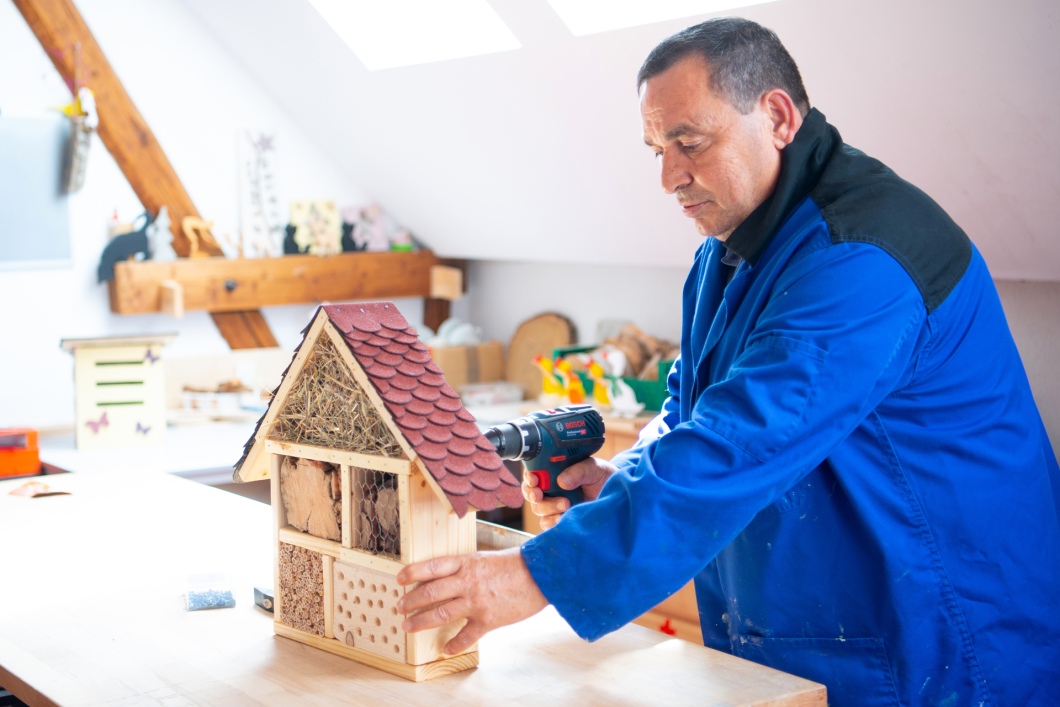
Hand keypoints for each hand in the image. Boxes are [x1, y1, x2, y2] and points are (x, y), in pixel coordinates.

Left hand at [395, 548, 547, 654]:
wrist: (541, 575)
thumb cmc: (515, 565)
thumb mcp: (486, 559)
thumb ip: (467, 569)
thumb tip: (448, 579)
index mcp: (467, 564)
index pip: (433, 567)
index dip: (413, 572)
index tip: (399, 578)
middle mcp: (468, 582)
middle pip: (430, 593)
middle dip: (411, 601)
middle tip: (400, 607)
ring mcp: (477, 602)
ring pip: (440, 614)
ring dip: (420, 621)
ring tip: (409, 626)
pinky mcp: (488, 620)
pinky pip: (465, 636)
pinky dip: (454, 644)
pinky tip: (446, 649)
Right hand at [522, 456, 616, 529]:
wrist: (616, 494)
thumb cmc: (602, 477)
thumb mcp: (593, 468)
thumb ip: (579, 471)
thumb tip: (562, 481)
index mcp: (554, 472)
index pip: (533, 474)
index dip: (529, 477)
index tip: (534, 479)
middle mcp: (551, 489)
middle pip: (531, 493)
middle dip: (532, 494)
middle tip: (540, 495)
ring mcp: (555, 505)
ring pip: (539, 509)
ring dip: (548, 508)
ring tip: (566, 504)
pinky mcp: (561, 519)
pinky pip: (548, 524)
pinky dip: (552, 522)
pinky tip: (563, 518)